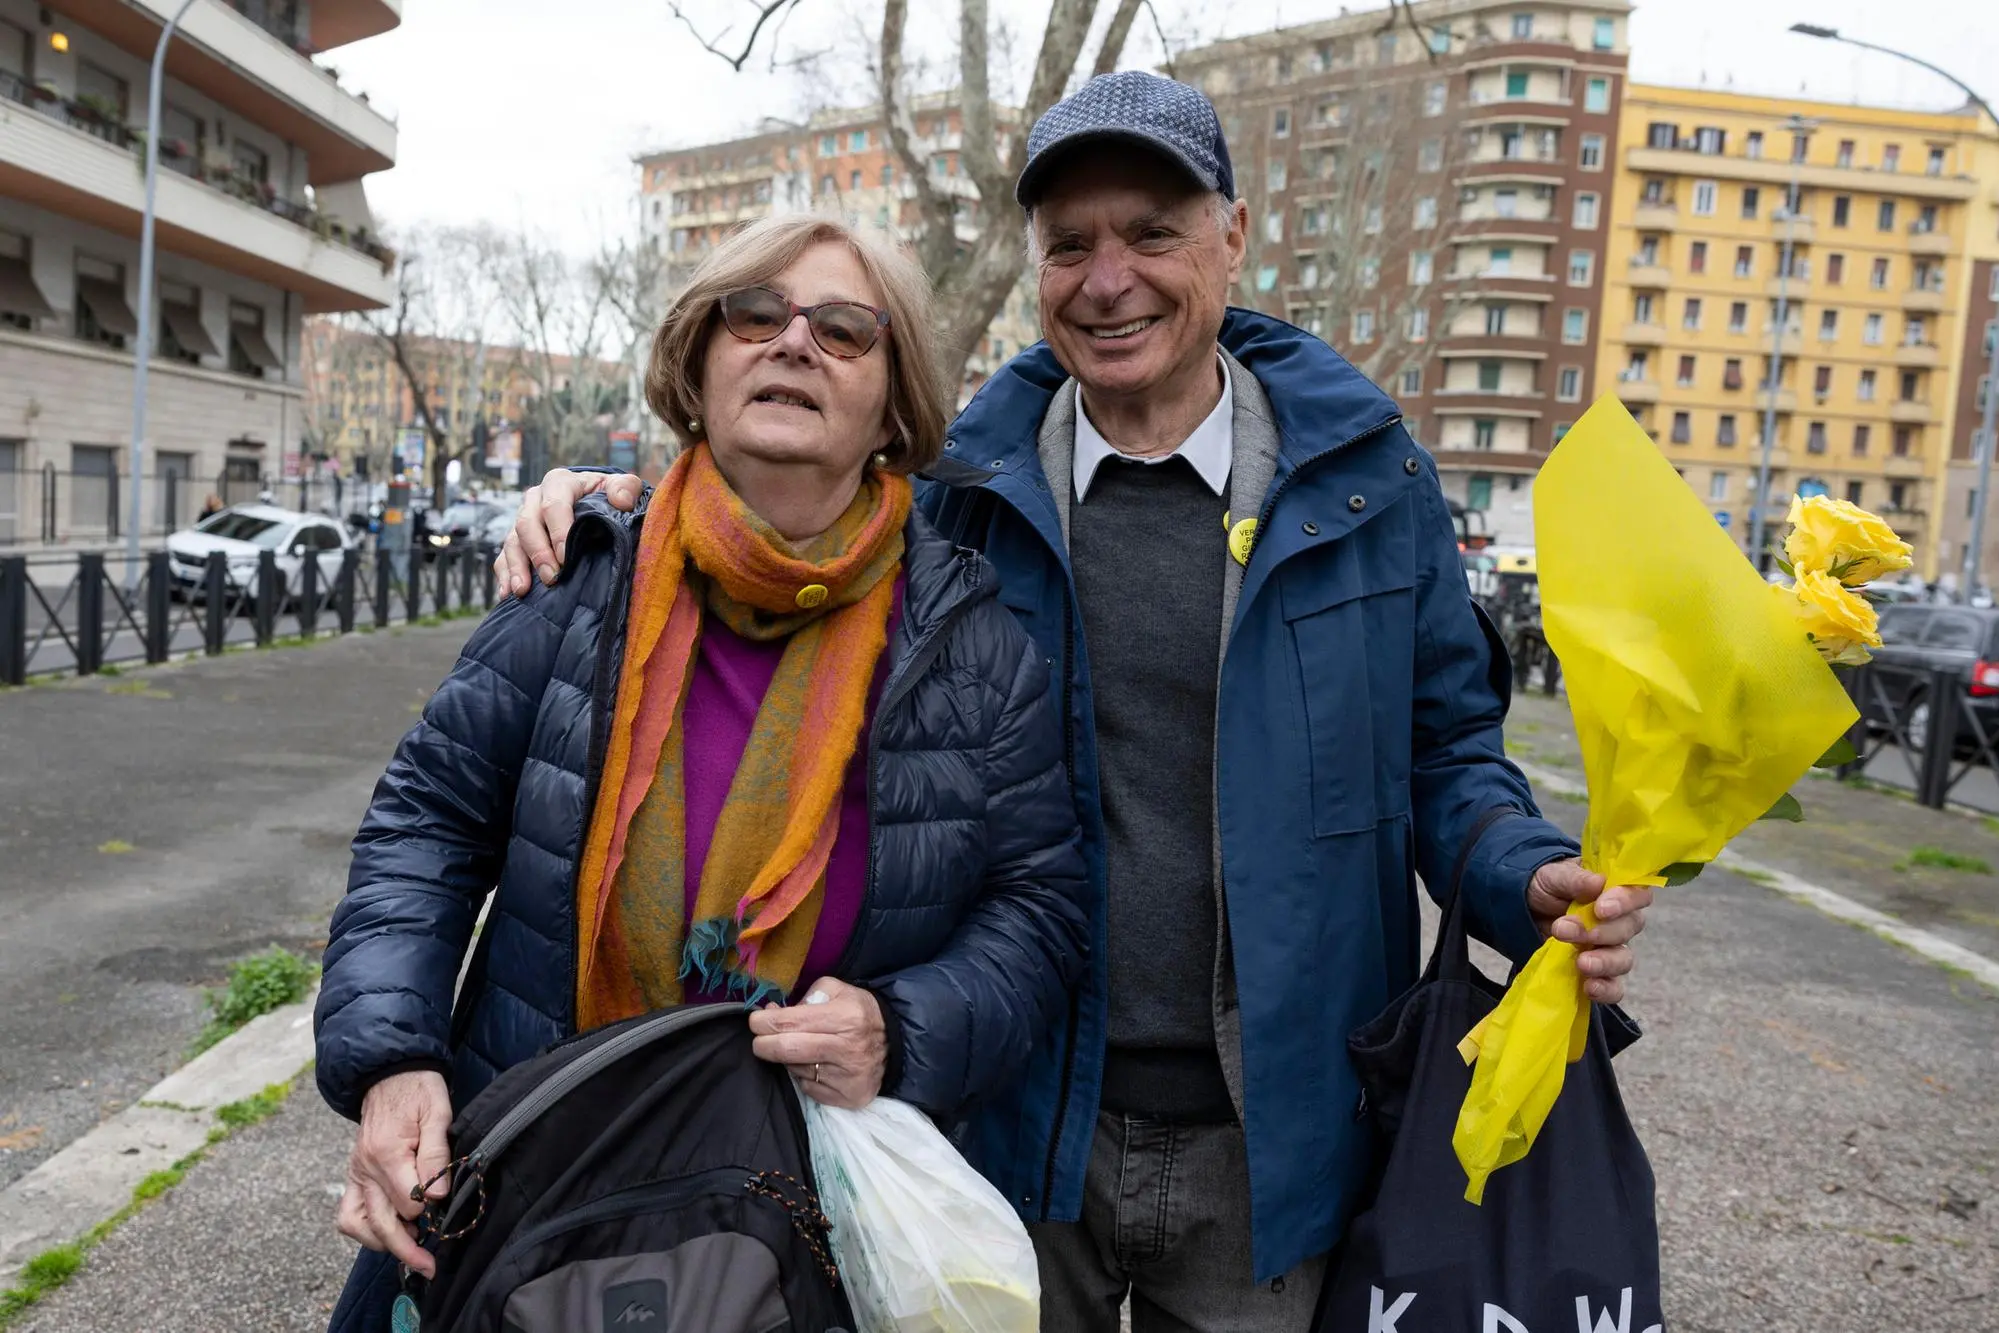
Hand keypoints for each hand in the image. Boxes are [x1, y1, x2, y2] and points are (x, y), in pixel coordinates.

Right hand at [337, 1070, 451, 1278]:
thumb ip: (436, 1155)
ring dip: (383, 1242)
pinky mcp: (353, 1177)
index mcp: (386, 1153)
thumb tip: (436, 1197)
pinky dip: (366, 1230)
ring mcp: (355, 1174)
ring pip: (359, 1225)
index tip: (447, 1212)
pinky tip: (390, 1232)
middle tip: (429, 1267)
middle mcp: (364, 1168)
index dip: (430, 1212)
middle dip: (407, 1250)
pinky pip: (349, 1215)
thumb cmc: (419, 1091)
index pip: (408, 1202)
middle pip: (381, 1223)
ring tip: (411, 1249)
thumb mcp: (437, 1112)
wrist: (390, 1074)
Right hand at [494, 469, 642, 598]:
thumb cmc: (609, 497)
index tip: (566, 558)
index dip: (558, 532)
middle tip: (552, 578)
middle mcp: (535, 499)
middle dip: (538, 553)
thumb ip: (626, 487)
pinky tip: (508, 594)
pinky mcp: (517, 540)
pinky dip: (505, 575)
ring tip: (523, 590)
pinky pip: (503, 556)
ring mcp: (523, 520)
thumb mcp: (622, 486)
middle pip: (527, 523)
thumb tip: (622, 500)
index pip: (553, 505)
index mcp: (560, 483)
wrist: (595, 503)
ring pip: (512, 541)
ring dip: (517, 566)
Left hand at [748, 977, 886, 1109]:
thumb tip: (773, 1012)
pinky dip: (805, 1077)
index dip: (764, 1022)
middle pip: (788, 1050)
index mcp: (846, 1017)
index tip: (755, 1021)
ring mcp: (848, 1077)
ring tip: (800, 1048)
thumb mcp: (838, 990)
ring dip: (789, 1060)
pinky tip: (816, 1066)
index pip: (791, 1023)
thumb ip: (806, 996)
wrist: (895, 1044)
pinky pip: (809, 1088)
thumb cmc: (859, 1013)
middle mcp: (848, 1049)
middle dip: (763, 1045)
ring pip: (796, 1070)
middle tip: (759, 1041)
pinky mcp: (848, 1097)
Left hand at [1527, 859, 1652, 1004]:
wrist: (1524, 909)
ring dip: (1604, 962)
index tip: (1600, 909)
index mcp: (1614, 891)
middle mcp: (1619, 921)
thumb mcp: (1554, 875)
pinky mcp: (1598, 972)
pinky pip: (1614, 986)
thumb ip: (1575, 879)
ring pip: (1624, 959)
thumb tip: (1598, 883)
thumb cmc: (1547, 886)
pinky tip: (1590, 987)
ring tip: (1582, 963)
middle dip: (1599, 932)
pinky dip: (1606, 989)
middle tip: (1567, 930)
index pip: (1637, 895)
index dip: (1624, 903)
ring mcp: (1609, 948)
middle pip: (1629, 929)